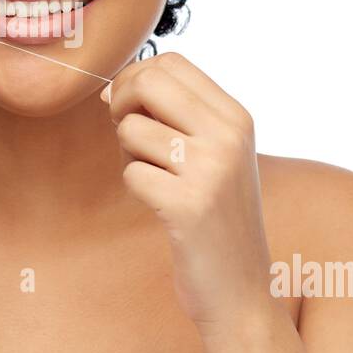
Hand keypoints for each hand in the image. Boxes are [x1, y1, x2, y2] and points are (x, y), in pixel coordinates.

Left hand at [103, 52, 274, 336]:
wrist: (241, 291)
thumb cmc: (216, 219)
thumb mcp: (213, 157)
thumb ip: (174, 118)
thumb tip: (112, 90)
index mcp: (237, 117)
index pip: (171, 62)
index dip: (137, 78)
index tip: (135, 109)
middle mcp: (230, 136)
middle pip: (148, 81)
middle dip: (122, 104)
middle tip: (131, 138)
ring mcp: (211, 170)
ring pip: (132, 129)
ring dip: (129, 154)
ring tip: (156, 180)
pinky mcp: (189, 206)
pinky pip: (132, 173)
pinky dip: (137, 188)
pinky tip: (161, 206)